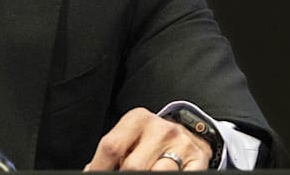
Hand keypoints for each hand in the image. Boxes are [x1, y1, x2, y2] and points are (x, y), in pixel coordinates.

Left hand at [83, 107, 213, 171]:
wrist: (192, 134)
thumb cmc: (152, 140)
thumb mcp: (131, 138)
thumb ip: (113, 152)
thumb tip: (91, 169)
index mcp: (138, 119)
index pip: (111, 147)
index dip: (100, 168)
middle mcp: (161, 129)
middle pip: (132, 166)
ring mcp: (181, 145)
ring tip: (145, 172)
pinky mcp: (198, 161)